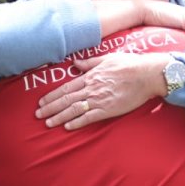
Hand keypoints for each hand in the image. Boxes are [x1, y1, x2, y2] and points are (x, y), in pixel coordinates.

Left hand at [36, 53, 170, 129]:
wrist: (147, 74)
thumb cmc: (130, 64)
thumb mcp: (107, 58)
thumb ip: (90, 62)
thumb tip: (75, 62)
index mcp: (90, 76)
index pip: (66, 88)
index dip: (52, 95)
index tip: (41, 101)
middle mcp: (91, 88)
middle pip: (66, 100)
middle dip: (50, 107)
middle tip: (38, 115)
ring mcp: (99, 99)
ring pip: (74, 109)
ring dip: (59, 117)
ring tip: (48, 123)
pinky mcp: (108, 109)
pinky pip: (89, 117)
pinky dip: (77, 122)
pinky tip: (67, 127)